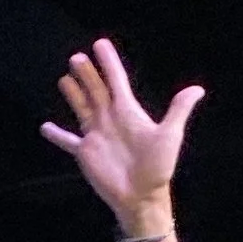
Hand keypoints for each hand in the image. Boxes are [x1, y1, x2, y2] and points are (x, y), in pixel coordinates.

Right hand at [42, 39, 205, 230]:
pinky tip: (44, 127)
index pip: (116, 80)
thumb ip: (178, 110)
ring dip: (73, 94)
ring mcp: (96, 135)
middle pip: (96, 90)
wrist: (142, 197)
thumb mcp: (169, 135)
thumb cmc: (158, 167)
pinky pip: (67, 141)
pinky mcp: (85, 152)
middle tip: (77, 57)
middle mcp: (110, 119)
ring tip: (64, 79)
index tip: (100, 44)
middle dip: (87, 74)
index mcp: (128, 112)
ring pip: (82, 108)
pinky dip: (57, 135)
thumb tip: (198, 89)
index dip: (108, 62)